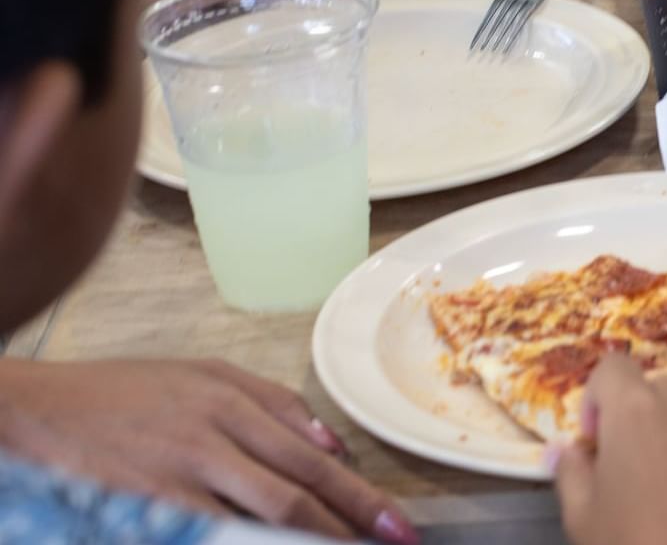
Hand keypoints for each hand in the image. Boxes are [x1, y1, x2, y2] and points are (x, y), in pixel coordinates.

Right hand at [0, 359, 416, 542]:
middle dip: (351, 522)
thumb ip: (271, 402)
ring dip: (310, 540)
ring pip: (263, 515)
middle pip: (298, 488)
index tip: (394, 524)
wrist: (37, 409)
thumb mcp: (200, 373)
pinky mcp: (149, 505)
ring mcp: (179, 474)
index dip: (358, 493)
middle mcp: (213, 435)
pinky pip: (212, 534)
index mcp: (231, 400)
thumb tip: (331, 441)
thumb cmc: (121, 391)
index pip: (311, 455)